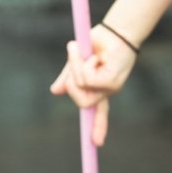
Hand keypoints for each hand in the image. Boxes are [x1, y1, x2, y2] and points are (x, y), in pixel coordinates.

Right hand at [49, 24, 137, 145]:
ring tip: (84, 51)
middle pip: (81, 101)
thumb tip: (55, 92)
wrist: (115, 29)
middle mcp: (108, 90)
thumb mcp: (78, 60)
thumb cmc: (99, 41)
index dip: (98, 127)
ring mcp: (111, 87)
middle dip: (71, 81)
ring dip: (76, 66)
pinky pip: (87, 80)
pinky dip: (83, 64)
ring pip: (81, 87)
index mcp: (102, 88)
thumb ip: (68, 76)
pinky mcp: (111, 81)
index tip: (97, 143)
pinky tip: (94, 55)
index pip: (100, 111)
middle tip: (74, 56)